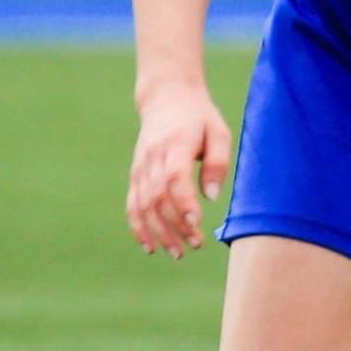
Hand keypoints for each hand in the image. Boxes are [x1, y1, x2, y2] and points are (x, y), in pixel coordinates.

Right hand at [127, 77, 234, 258]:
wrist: (165, 97)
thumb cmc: (198, 117)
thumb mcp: (218, 131)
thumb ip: (217, 162)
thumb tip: (211, 196)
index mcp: (176, 144)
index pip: (175, 177)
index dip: (183, 202)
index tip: (196, 223)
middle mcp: (153, 157)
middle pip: (158, 197)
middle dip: (175, 226)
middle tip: (195, 245)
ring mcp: (140, 167)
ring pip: (143, 206)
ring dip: (158, 233)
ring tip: (177, 253)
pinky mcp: (135, 175)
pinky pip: (132, 205)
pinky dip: (138, 228)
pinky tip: (151, 248)